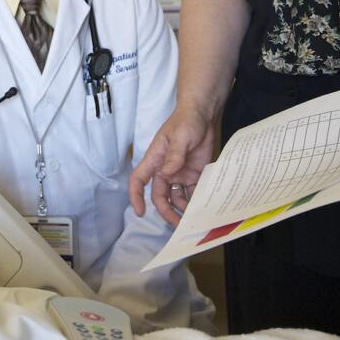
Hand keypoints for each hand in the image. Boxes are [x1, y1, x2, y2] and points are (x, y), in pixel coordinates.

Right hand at [129, 108, 215, 226]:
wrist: (203, 115)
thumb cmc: (186, 121)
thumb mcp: (180, 137)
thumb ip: (174, 156)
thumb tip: (167, 174)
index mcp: (155, 159)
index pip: (139, 180)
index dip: (136, 196)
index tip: (139, 212)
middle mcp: (165, 169)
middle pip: (160, 195)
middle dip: (166, 211)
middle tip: (177, 224)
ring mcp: (179, 173)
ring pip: (176, 197)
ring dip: (181, 209)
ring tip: (192, 220)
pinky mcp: (194, 174)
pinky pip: (192, 192)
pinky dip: (195, 201)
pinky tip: (202, 208)